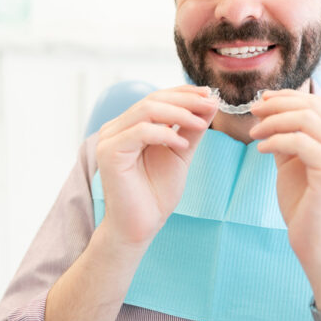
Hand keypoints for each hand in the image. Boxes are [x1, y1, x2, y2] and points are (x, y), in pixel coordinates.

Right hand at [95, 85, 218, 248]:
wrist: (140, 227)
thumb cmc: (156, 193)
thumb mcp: (180, 153)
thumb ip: (191, 129)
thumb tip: (211, 102)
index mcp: (130, 125)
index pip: (157, 97)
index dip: (184, 93)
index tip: (210, 95)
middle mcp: (116, 128)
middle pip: (152, 99)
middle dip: (185, 100)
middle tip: (211, 104)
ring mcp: (110, 138)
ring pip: (146, 110)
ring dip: (179, 113)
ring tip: (202, 123)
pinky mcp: (109, 152)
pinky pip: (140, 131)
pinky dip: (165, 134)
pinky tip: (182, 144)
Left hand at [249, 89, 320, 270]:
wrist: (318, 246)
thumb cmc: (305, 206)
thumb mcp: (294, 162)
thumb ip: (288, 137)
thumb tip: (269, 110)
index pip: (317, 104)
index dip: (287, 97)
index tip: (261, 101)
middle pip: (312, 106)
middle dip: (277, 105)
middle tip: (252, 112)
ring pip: (306, 119)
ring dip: (273, 122)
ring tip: (253, 133)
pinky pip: (300, 142)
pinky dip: (275, 140)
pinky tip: (260, 150)